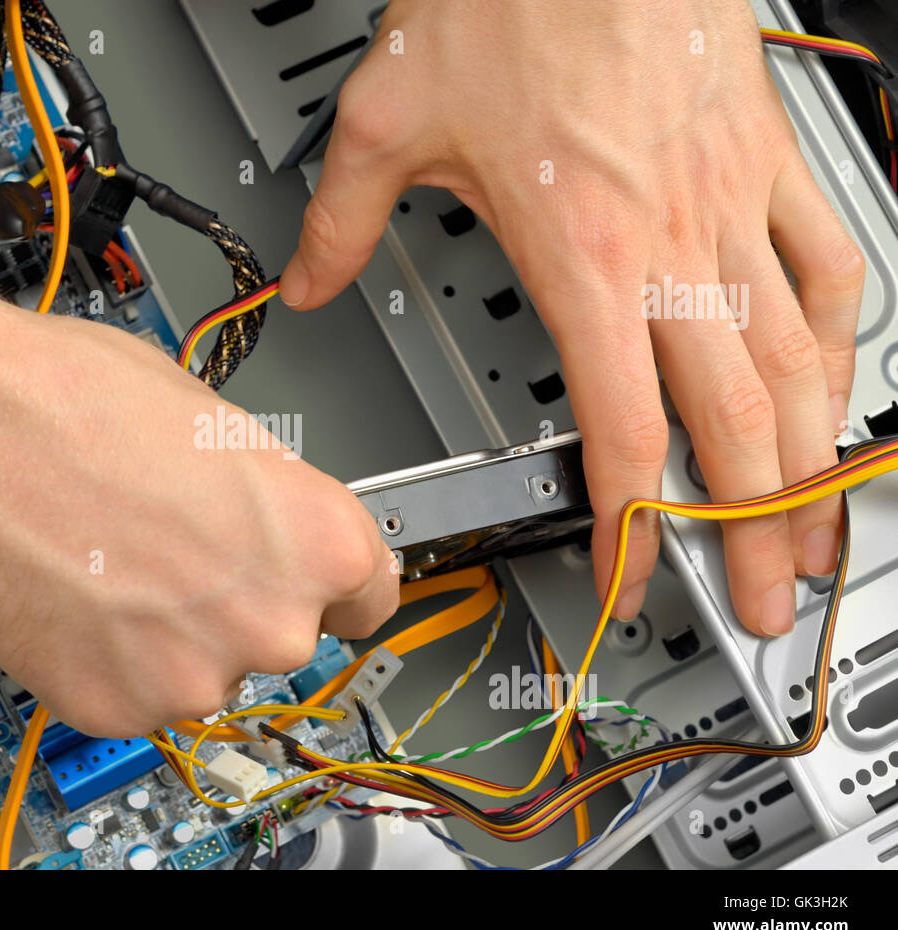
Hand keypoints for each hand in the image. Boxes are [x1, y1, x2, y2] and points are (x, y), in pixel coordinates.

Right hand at [0, 154, 397, 737]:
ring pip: (201, 670)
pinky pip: (132, 695)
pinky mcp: (112, 708)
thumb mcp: (222, 426)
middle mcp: (273, 623)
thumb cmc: (77, 398)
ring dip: (169, 636)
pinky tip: (74, 596)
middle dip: (235, 602)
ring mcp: (191, 676)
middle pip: (282, 636)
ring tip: (109, 563)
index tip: (303, 585)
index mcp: (319, 541)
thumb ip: (269, 504)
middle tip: (170, 552)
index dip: (328, 585)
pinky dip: (107, 660)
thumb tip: (266, 533)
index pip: (370, 598)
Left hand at [282, 0, 861, 635]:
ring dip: (809, 459)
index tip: (634, 576)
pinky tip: (835, 383)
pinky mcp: (767, 161)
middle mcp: (672, 244)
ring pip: (794, 361)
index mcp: (581, 252)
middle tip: (764, 601)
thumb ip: (342, 221)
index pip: (621, 426)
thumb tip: (303, 279)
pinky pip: (828, 262)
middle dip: (750, 529)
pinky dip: (840, 335)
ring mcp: (733, 204)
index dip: (632, 522)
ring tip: (818, 530)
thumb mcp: (391, 115)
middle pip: (728, 421)